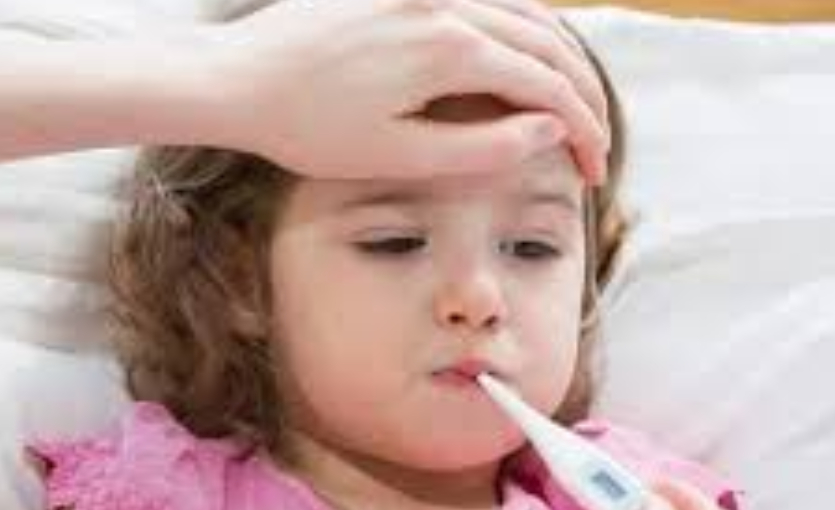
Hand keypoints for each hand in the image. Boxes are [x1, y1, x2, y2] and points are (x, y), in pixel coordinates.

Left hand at [182, 0, 608, 180]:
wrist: (237, 79)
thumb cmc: (308, 127)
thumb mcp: (398, 155)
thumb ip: (482, 145)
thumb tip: (550, 129)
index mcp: (448, 48)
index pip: (547, 86)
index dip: (583, 130)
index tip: (596, 169)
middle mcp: (446, 1)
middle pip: (549, 41)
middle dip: (584, 95)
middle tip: (596, 142)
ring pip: (526, 9)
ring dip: (560, 56)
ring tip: (574, 103)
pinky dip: (522, 27)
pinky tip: (526, 57)